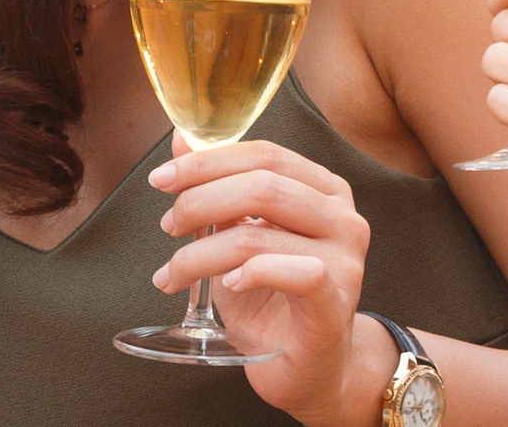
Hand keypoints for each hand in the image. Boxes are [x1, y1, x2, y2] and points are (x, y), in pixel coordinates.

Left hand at [146, 136, 378, 426]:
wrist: (307, 369)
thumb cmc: (272, 300)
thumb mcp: (237, 236)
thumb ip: (217, 189)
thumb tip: (182, 139)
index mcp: (325, 191)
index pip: (265, 155)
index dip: (208, 161)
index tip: (161, 180)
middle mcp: (343, 219)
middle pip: (262, 187)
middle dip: (199, 201)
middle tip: (167, 225)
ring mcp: (346, 261)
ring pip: (260, 235)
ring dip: (200, 253)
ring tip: (173, 273)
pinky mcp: (335, 304)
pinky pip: (298, 273)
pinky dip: (254, 273)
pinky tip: (229, 284)